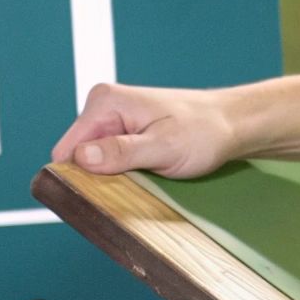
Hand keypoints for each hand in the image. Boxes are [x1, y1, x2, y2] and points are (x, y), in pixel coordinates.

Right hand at [50, 83, 239, 178]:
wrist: (231, 124)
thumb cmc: (204, 132)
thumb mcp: (163, 147)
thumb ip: (122, 152)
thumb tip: (82, 158)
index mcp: (105, 103)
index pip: (68, 149)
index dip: (77, 177)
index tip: (98, 196)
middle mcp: (103, 107)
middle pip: (78, 156)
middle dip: (97, 177)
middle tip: (131, 186)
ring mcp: (113, 120)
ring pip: (94, 161)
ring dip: (111, 177)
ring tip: (142, 178)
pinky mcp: (123, 132)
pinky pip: (108, 159)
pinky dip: (121, 172)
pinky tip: (144, 174)